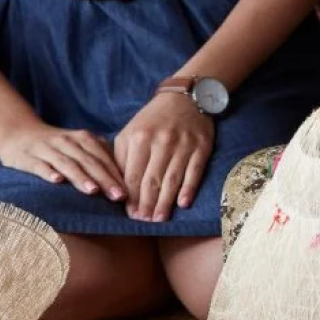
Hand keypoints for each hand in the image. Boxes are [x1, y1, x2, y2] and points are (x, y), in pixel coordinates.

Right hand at [0, 121, 127, 200]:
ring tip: (93, 191)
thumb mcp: (79, 145)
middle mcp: (67, 142)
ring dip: (80, 177)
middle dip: (105, 179)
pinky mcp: (28, 157)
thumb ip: (99, 155)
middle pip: (89, 162)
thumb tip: (125, 173)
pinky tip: (56, 181)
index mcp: (83, 139)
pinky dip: (48, 172)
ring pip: (67, 164)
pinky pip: (39, 165)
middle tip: (118, 196)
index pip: (103, 158)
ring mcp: (47, 149)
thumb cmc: (56, 146)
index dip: (116, 174)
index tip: (129, 192)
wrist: (18, 133)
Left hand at [112, 91, 215, 221]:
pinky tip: (183, 203)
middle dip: (147, 204)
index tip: (130, 215)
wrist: (185, 97)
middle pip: (152, 180)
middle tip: (144, 222)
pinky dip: (189, 188)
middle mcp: (161, 142)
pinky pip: (194, 171)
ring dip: (165, 202)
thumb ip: (122, 158)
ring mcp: (183, 144)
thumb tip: (118, 188)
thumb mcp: (130, 132)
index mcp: (139, 138)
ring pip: (172, 179)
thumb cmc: (153, 120)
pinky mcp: (201, 146)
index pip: (132, 175)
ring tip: (159, 219)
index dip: (131, 197)